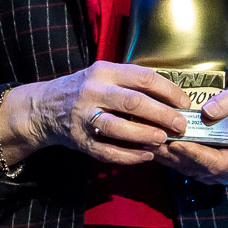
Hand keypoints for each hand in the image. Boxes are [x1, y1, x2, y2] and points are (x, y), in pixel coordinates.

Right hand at [0, 60, 199, 172]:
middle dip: (163, 115)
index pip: (144, 78)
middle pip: (134, 103)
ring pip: (119, 128)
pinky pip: (107, 151)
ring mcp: (84, 117)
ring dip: (145, 135)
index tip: (185, 103)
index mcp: (104, 71)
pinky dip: (129, 156)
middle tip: (181, 126)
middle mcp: (92, 91)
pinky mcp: (79, 140)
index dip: (169, 91)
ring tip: (163, 140)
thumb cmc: (82, 89)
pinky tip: (146, 156)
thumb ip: (131, 82)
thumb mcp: (103, 75)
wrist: (42, 108)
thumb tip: (171, 97)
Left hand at [158, 79, 227, 182]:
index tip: (176, 143)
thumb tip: (208, 111)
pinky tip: (150, 141)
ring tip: (147, 141)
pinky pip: (181, 164)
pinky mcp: (201, 168)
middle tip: (153, 141)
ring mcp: (214, 173)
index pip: (217, 163)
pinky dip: (166, 154)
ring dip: (166, 156)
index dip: (196, 154)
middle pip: (198, 168)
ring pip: (186, 168)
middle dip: (175, 155)